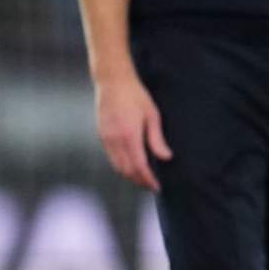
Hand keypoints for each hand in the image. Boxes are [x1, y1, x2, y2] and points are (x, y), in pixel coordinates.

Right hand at [95, 71, 171, 191]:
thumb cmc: (136, 96)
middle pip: (126, 170)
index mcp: (129, 136)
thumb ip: (157, 139)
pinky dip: (121, 166)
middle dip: (139, 181)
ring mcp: (106, 139)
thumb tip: (166, 157)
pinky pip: (111, 158)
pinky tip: (131, 165)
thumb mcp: (152, 115)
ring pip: (117, 166)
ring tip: (143, 178)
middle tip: (152, 186)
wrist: (113, 82)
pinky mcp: (102, 135)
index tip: (157, 187)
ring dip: (129, 176)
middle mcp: (115, 140)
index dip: (148, 179)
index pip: (139, 166)